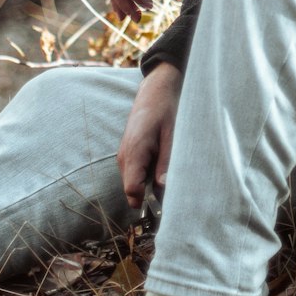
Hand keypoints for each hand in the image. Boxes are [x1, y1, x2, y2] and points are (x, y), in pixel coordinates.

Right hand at [118, 63, 181, 208]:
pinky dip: (145, 174)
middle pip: (131, 190)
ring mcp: (124, 155)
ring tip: (166, 172)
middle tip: (170, 189)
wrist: (155, 90)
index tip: (164, 205)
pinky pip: (134, 172)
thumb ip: (165, 163)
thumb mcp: (171, 137)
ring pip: (132, 183)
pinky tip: (160, 163)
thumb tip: (163, 189)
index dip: (146, 202)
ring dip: (147, 184)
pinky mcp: (127, 152)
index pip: (132, 190)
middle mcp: (124, 157)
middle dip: (148, 195)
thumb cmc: (165, 110)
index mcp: (134, 153)